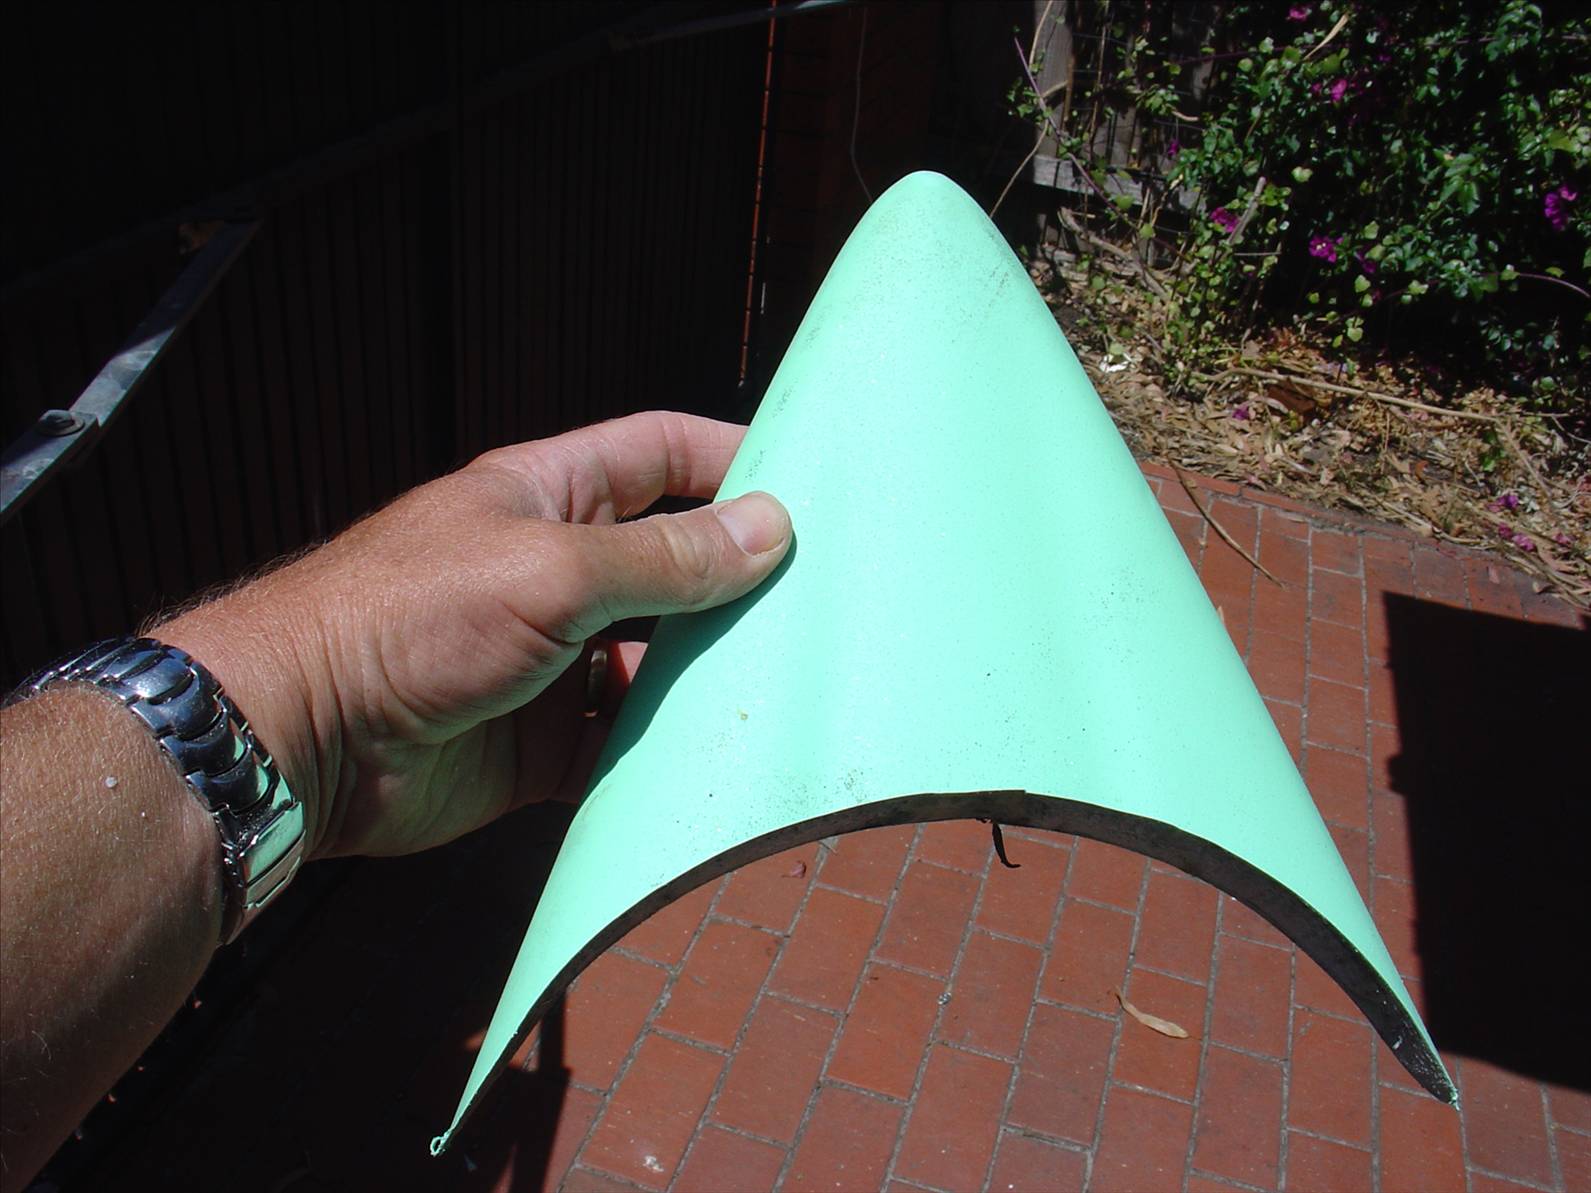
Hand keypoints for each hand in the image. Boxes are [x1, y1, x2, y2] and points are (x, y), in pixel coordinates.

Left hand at [158, 411, 789, 860]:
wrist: (305, 740)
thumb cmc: (410, 617)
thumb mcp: (552, 571)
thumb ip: (663, 558)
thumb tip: (770, 528)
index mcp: (549, 498)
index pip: (658, 454)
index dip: (730, 460)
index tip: (810, 484)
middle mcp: (555, 572)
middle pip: (670, 562)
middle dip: (736, 578)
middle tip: (821, 599)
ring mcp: (550, 660)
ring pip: (656, 660)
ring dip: (709, 673)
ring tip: (784, 682)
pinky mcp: (542, 744)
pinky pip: (622, 744)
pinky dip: (663, 753)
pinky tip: (713, 758)